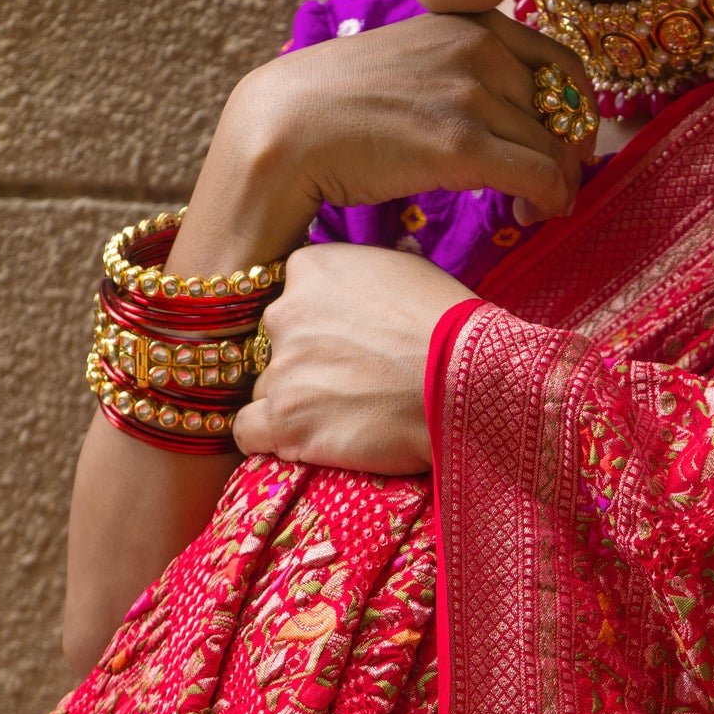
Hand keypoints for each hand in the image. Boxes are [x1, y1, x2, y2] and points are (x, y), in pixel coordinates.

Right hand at [174, 9, 594, 274]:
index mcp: (467, 23)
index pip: (558, 62)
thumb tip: (501, 117)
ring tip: (533, 209)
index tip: (560, 147)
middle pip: (563, 108)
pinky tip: (529, 216)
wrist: (285, 128)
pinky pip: (541, 175)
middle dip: (566, 154)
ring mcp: (472, 92)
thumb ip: (458, 77)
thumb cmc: (338, 110)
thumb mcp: (410, 68)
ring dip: (556, 185)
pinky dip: (550, 201)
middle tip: (549, 188)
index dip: (572, 111)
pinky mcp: (463, 143)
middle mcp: (478, 46)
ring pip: (555, 147)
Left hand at [231, 243, 475, 476]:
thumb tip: (353, 290)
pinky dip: (266, 440)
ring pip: (264, 389)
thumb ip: (358, 278)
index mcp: (310, 269)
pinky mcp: (285, 421)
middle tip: (346, 388)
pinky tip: (296, 444)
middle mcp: (284, 312)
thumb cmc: (450, 329)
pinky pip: (247, 432)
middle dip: (301, 367)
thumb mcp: (403, 272)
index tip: (341, 350)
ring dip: (292, 405)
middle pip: (271, 346)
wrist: (466, 383)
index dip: (314, 330)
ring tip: (339, 421)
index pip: (288, 300)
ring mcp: (281, 369)